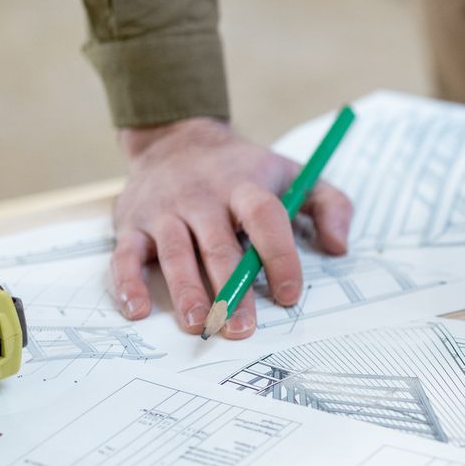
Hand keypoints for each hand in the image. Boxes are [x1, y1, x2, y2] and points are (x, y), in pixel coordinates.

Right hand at [111, 118, 352, 338]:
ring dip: (186, 292)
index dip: (279, 255)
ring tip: (200, 323)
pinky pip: (125, 255)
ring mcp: (164, 211)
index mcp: (245, 185)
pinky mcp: (132, 224)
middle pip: (218, 245)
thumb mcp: (292, 172)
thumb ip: (329, 204)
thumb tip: (339, 245)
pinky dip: (128, 284)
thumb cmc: (242, 169)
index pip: (265, 218)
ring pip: (174, 254)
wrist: (176, 138)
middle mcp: (201, 196)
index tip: (289, 293)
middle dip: (231, 289)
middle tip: (242, 327)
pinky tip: (138, 310)